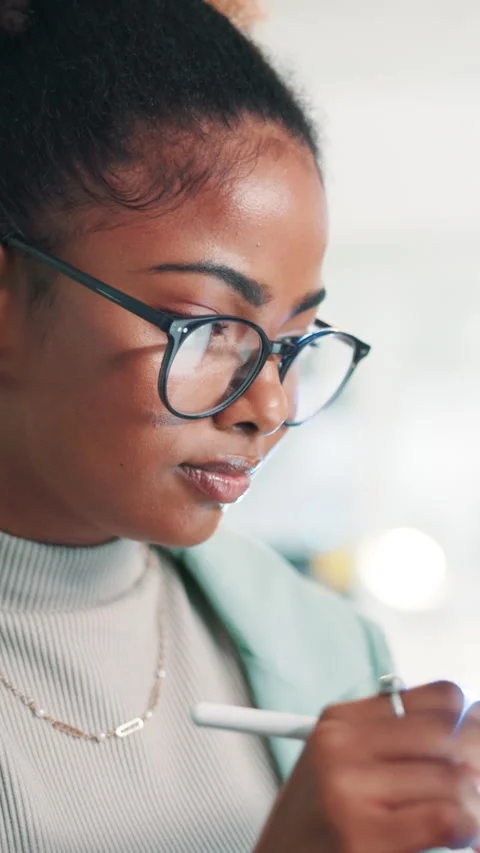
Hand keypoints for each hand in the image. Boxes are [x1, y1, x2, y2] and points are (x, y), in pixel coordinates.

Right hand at [254, 682, 479, 852]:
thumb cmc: (316, 831)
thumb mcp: (344, 767)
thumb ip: (396, 742)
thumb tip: (474, 722)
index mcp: (340, 721)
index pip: (439, 698)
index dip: (470, 721)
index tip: (472, 740)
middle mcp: (341, 746)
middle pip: (451, 734)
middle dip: (477, 761)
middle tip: (474, 785)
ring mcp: (348, 789)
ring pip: (456, 778)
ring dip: (473, 804)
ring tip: (464, 818)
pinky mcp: (362, 837)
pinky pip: (448, 817)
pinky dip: (467, 829)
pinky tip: (457, 837)